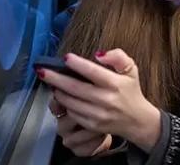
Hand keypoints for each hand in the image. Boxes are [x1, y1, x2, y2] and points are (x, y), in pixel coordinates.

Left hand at [36, 50, 160, 152]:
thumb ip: (118, 56)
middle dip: (55, 78)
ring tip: (51, 83)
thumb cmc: (130, 91)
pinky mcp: (92, 125)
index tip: (66, 57)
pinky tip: (62, 96)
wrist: (138, 121)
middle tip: (41, 70)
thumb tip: (98, 54)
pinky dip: (65, 104)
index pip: (92, 72)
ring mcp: (98, 115)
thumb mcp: (130, 69)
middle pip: (75, 88)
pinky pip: (73, 114)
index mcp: (115, 84)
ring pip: (71, 102)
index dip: (77, 64)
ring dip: (58, 92)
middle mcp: (106, 100)